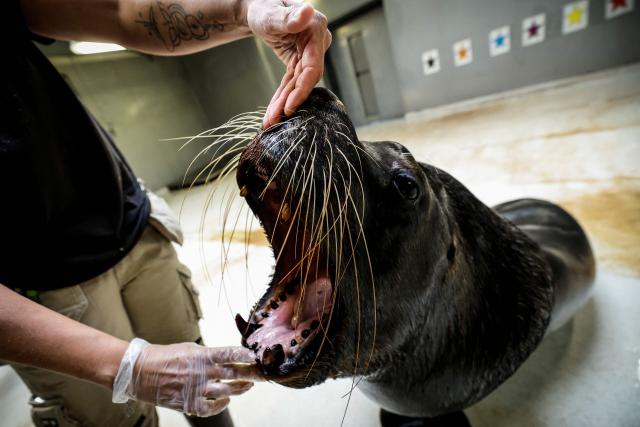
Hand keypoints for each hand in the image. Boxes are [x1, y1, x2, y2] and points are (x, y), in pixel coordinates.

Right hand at [112, 339, 261, 416]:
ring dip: (240, 388)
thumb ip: (208, 355)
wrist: (140, 370)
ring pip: (227, 391)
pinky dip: (221, 405)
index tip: (256, 356)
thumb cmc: (164, 356)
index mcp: (202, 355)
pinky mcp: (188, 403)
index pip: (230, 353)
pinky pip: (211, 407)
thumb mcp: (189, 349)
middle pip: (235, 373)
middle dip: (252, 373)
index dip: (245, 355)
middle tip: (264, 373)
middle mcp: (202, 372)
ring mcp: (196, 389)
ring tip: (249, 386)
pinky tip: (226, 400)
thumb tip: (226, 358)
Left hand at [246, 0, 331, 127]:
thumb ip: (288, 17)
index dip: (302, 89)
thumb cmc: (263, 5)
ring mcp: (309, 53)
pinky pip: (291, 82)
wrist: (257, 8)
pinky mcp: (299, 61)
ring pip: (297, 84)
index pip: (313, 66)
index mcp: (315, 29)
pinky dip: (282, 97)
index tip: (289, 107)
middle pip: (306, 79)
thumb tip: (307, 11)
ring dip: (284, 103)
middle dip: (290, 101)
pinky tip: (274, 113)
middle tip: (275, 121)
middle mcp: (316, 43)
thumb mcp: (271, 12)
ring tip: (271, 122)